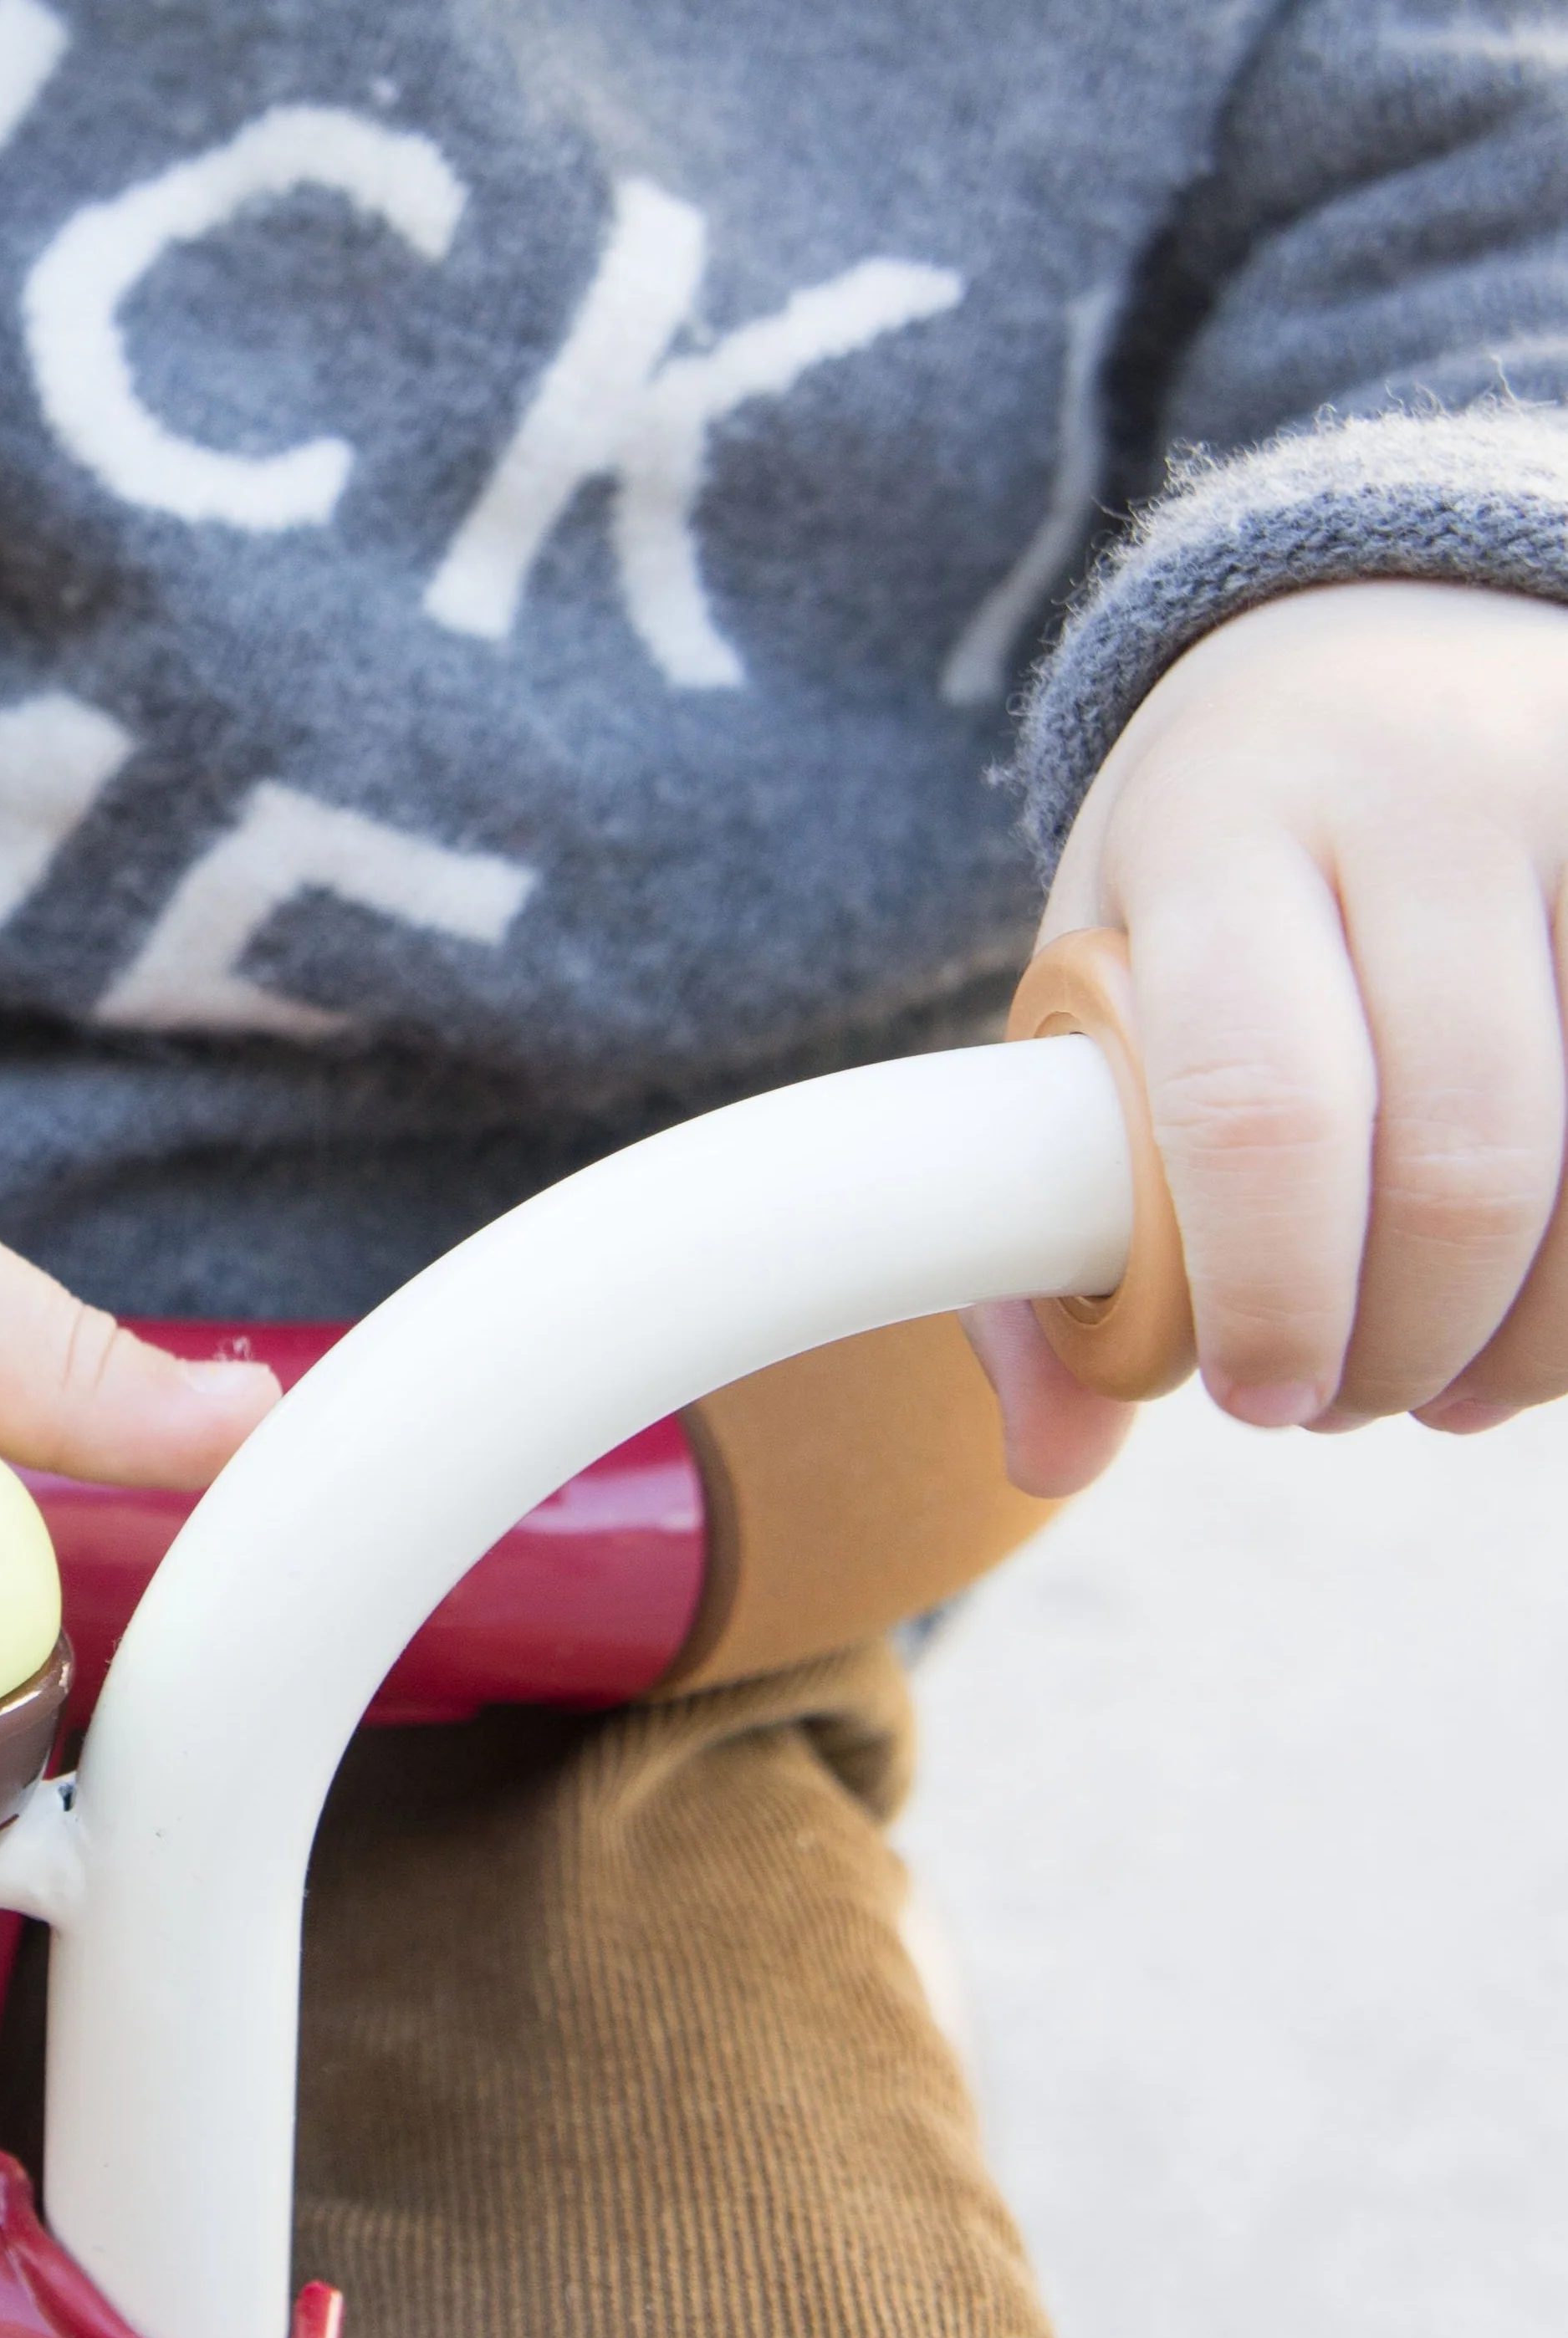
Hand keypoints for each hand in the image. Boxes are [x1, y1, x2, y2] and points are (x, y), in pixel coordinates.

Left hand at [969, 580, 1567, 1492]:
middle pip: (1463, 1149)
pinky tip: (1551, 1310)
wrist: (1360, 655)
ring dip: (1542, 1328)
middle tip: (1346, 1403)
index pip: (1260, 1105)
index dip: (1275, 1291)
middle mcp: (1422, 801)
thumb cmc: (1202, 884)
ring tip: (1454, 1388)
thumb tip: (1046, 1461)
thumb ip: (1043, 1230)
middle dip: (1410, 1333)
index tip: (1256, 1395)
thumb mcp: (1088, 1003)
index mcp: (1224, 837)